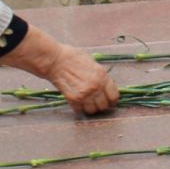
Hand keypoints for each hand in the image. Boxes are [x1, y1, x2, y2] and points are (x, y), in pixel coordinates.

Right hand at [0, 27, 118, 115]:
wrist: (56, 60)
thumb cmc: (74, 57)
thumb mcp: (93, 63)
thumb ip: (101, 76)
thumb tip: (107, 87)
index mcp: (102, 76)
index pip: (114, 96)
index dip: (112, 101)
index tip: (110, 102)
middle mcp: (95, 87)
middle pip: (104, 106)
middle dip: (101, 105)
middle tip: (97, 102)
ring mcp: (84, 94)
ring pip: (92, 110)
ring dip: (90, 108)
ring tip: (87, 102)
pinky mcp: (73, 99)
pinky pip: (80, 110)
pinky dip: (79, 108)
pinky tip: (78, 102)